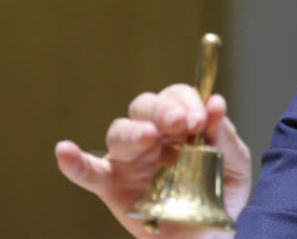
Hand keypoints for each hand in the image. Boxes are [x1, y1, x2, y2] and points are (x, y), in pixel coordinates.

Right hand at [55, 84, 251, 237]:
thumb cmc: (221, 198)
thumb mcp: (232, 165)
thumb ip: (223, 137)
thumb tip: (215, 101)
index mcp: (182, 126)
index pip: (176, 97)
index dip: (187, 101)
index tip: (202, 118)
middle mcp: (153, 138)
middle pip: (144, 107)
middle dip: (162, 110)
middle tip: (181, 123)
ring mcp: (131, 162)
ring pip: (119, 132)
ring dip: (132, 130)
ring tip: (148, 137)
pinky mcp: (113, 188)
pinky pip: (88, 173)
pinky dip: (74, 162)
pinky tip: (64, 150)